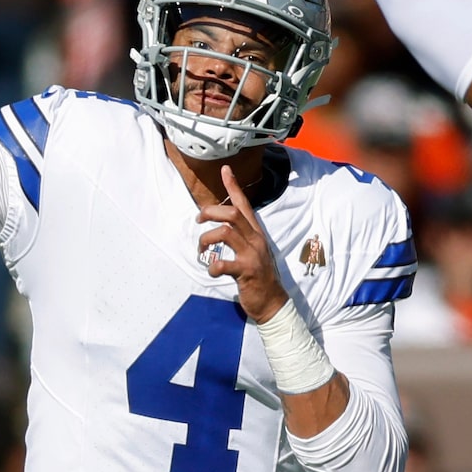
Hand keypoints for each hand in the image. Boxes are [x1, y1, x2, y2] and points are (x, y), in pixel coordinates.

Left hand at [199, 163, 287, 322]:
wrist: (272, 302)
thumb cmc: (257, 276)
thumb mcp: (252, 251)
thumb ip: (240, 237)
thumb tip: (222, 226)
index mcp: (255, 233)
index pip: (244, 205)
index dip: (234, 187)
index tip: (225, 170)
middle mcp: (255, 240)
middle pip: (231, 215)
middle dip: (210, 212)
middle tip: (198, 220)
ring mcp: (252, 255)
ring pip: (225, 233)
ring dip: (206, 239)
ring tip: (201, 250)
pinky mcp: (246, 272)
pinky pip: (224, 264)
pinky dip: (213, 266)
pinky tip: (212, 270)